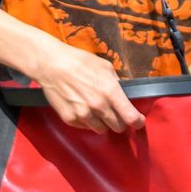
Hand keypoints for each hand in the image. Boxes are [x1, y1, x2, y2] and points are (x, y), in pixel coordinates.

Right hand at [27, 38, 143, 132]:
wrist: (52, 65)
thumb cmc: (79, 62)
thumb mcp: (105, 67)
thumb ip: (117, 83)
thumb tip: (123, 94)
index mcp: (111, 92)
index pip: (131, 117)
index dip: (138, 122)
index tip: (138, 121)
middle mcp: (99, 106)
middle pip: (118, 127)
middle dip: (119, 121)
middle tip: (115, 114)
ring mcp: (83, 115)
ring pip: (101, 129)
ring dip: (102, 123)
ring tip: (96, 110)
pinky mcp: (70, 119)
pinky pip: (85, 127)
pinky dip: (86, 121)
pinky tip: (82, 108)